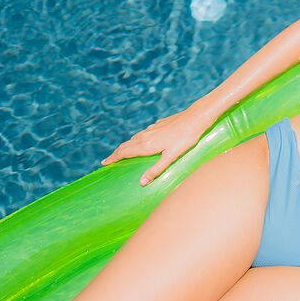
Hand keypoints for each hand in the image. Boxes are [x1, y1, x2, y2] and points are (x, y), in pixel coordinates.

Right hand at [100, 106, 215, 185]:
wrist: (195, 118)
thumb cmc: (185, 138)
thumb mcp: (171, 157)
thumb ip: (157, 169)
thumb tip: (142, 182)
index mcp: (146, 145)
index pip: (124, 152)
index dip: (113, 158)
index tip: (104, 163)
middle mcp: (146, 135)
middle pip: (127, 145)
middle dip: (117, 153)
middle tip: (109, 160)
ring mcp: (152, 128)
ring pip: (135, 138)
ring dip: (127, 145)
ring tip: (123, 152)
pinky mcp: (160, 124)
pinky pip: (144, 133)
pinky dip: (138, 139)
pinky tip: (142, 140)